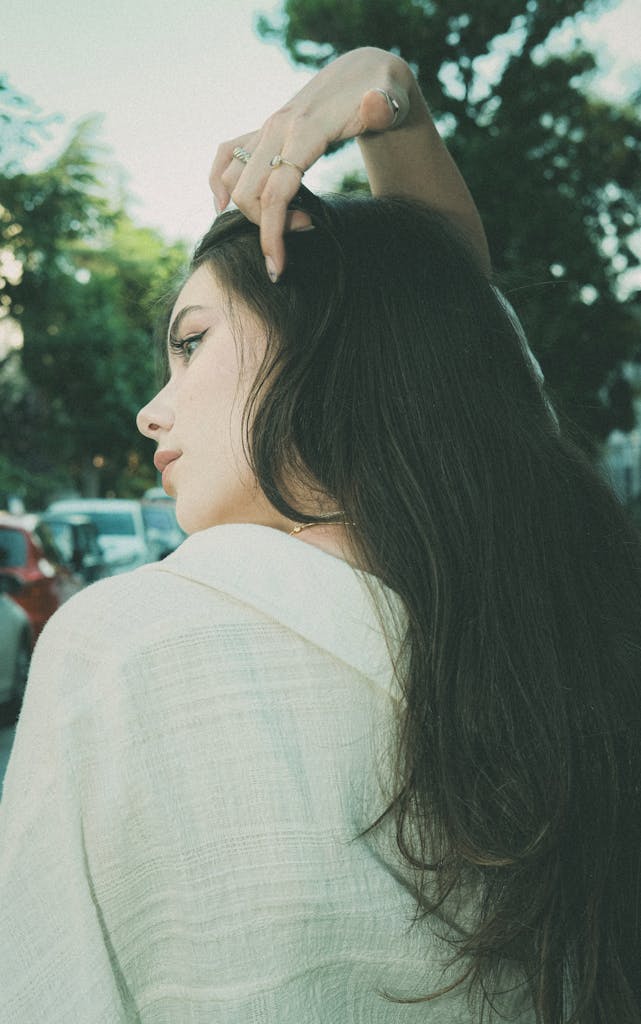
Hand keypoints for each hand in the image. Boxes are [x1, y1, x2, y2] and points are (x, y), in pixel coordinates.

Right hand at [209, 48, 412, 279]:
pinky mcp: (263, 131)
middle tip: (307, 228)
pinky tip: (223, 207)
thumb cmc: (382, 92)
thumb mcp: (393, 97)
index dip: (273, 232)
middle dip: (268, 226)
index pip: (276, 190)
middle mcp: (276, 127)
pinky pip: (226, 156)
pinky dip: (218, 182)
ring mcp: (266, 128)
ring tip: (292, 219)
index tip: (279, 268)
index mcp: (304, 128)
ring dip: (252, 211)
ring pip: (232, 179)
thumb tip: (374, 105)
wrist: (364, 72)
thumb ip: (385, 105)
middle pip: (248, 192)